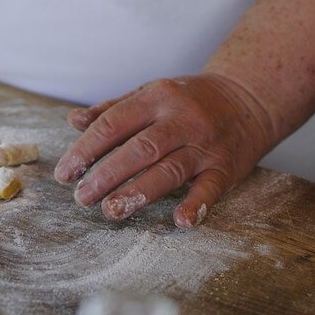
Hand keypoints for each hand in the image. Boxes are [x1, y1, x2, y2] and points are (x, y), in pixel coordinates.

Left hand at [53, 74, 277, 227]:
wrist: (249, 98)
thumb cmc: (188, 99)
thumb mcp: (150, 93)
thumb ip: (112, 109)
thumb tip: (73, 121)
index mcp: (156, 98)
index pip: (113, 125)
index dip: (86, 150)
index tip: (65, 173)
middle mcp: (181, 120)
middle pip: (139, 149)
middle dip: (106, 175)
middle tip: (81, 197)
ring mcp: (205, 145)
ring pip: (169, 170)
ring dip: (138, 192)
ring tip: (110, 211)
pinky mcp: (226, 167)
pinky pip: (211, 188)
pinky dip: (196, 204)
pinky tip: (180, 221)